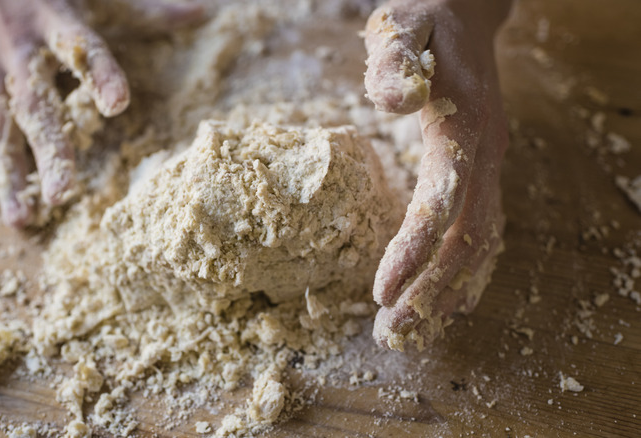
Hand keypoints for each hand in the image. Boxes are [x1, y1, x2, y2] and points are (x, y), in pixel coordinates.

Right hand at [0, 0, 201, 226]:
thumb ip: (146, 11)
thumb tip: (205, 13)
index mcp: (55, 19)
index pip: (82, 48)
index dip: (99, 74)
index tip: (118, 103)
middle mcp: (18, 47)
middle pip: (33, 103)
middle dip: (47, 151)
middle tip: (61, 196)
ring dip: (8, 174)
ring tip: (22, 219)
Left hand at [363, 0, 512, 349]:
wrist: (466, 11)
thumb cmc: (424, 22)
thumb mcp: (401, 28)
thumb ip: (394, 62)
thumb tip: (393, 103)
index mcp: (464, 126)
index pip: (443, 202)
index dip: (414, 250)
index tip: (382, 291)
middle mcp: (487, 152)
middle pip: (467, 237)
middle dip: (432, 289)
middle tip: (393, 331)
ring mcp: (492, 163)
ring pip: (480, 241)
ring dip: (450, 289)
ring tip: (413, 328)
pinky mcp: (484, 168)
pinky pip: (484, 229)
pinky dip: (468, 270)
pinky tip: (451, 300)